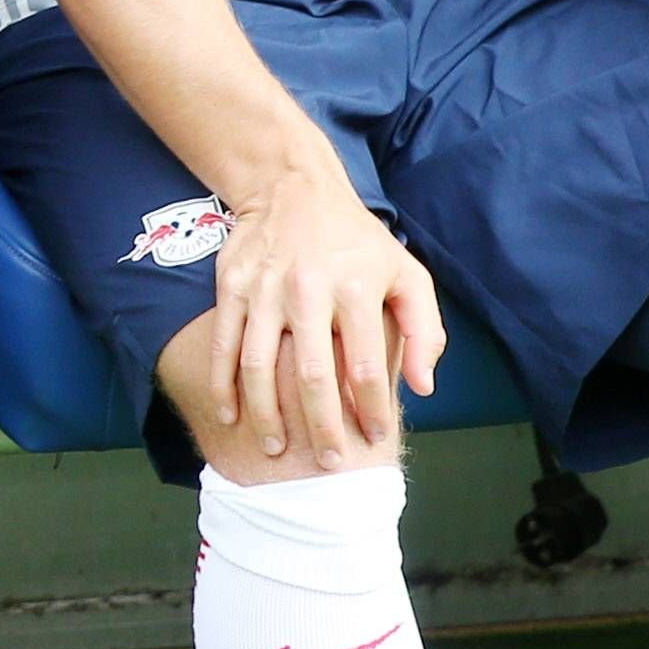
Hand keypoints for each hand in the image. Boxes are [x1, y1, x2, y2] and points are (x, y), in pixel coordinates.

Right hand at [208, 164, 445, 464]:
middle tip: (330, 462)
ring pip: (260, 367)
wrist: (292, 186)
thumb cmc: (357, 240)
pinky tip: (229, 415)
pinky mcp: (232, 287)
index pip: (365, 367)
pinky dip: (224, 384)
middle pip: (312, 376)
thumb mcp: (407, 273)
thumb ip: (425, 330)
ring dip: (266, 415)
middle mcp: (309, 290)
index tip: (373, 438)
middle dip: (322, 427)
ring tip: (275, 448)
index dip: (370, 411)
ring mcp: (265, 290)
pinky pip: (225, 345)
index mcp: (358, 289)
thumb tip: (421, 387)